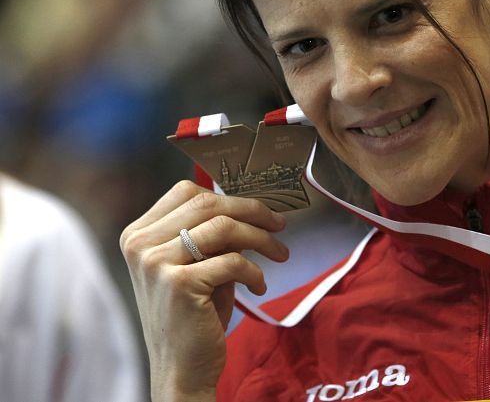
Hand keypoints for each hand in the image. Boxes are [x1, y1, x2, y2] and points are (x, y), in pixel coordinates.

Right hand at [120, 181, 288, 401]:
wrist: (181, 368)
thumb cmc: (195, 313)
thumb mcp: (198, 263)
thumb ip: (213, 233)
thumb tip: (253, 205)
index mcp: (138, 234)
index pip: (186, 191)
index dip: (229, 196)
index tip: (258, 210)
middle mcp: (140, 244)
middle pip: (206, 203)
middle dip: (252, 210)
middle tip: (279, 224)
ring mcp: (156, 263)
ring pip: (224, 227)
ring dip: (261, 238)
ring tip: (280, 254)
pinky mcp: (179, 284)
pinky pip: (233, 260)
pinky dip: (255, 271)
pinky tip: (259, 285)